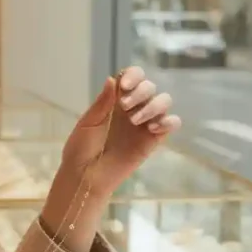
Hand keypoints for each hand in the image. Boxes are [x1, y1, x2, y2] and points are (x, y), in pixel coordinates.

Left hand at [60, 66, 180, 196]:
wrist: (85, 175)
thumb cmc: (81, 148)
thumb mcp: (88, 122)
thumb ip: (103, 103)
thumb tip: (113, 79)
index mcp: (116, 100)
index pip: (133, 78)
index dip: (134, 76)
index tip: (124, 86)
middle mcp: (134, 108)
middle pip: (150, 87)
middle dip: (141, 92)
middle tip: (125, 106)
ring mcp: (144, 124)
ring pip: (164, 102)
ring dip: (153, 105)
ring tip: (135, 120)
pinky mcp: (153, 141)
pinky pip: (171, 124)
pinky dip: (168, 121)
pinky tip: (152, 128)